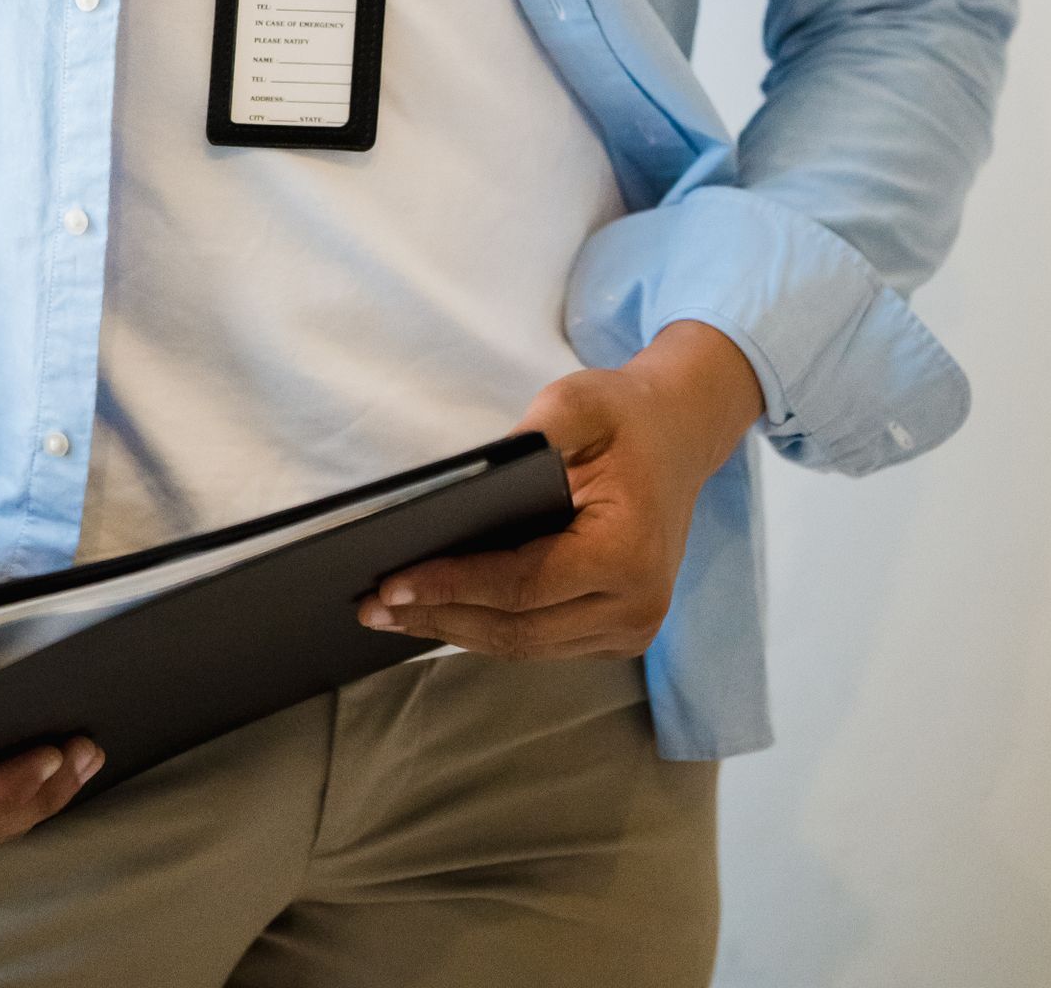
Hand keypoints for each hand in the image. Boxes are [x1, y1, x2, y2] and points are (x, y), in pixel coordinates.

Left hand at [357, 320, 764, 660]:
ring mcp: (632, 629)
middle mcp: (636, 606)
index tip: (390, 584)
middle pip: (518, 631)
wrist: (680, 435)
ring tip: (392, 615)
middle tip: (370, 607)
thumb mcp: (579, 403)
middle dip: (439, 619)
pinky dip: (489, 629)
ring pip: (526, 647)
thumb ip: (531, 439)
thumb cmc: (624, 416)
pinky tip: (442, 614)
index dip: (452, 587)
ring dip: (457, 631)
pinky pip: (543, 642)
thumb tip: (460, 489)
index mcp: (627, 554)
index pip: (521, 587)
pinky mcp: (620, 633)